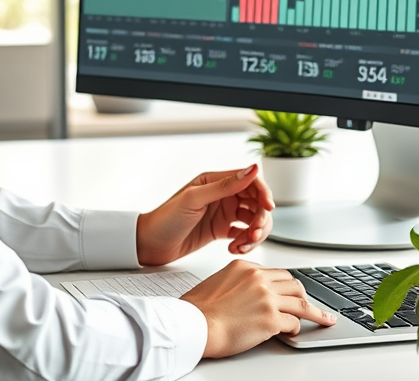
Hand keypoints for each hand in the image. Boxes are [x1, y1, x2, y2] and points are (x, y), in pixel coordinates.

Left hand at [136, 164, 273, 265]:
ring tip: (242, 245)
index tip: (268, 208)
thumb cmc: (166, 218)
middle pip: (256, 202)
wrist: (149, 244)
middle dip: (261, 219)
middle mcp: (223, 195)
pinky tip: (234, 249)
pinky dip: (244, 242)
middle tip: (254, 234)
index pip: (251, 181)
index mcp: (216, 181)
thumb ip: (225, 185)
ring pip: (253, 220)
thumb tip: (252, 169)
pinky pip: (243, 234)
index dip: (264, 193)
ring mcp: (223, 213)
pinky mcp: (222, 230)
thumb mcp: (195, 199)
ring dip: (254, 233)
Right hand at [180, 260, 336, 357]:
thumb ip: (238, 283)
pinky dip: (296, 328)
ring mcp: (267, 298)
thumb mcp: (218, 282)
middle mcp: (259, 279)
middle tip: (310, 305)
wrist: (194, 324)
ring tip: (324, 318)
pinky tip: (294, 332)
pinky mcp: (271, 319)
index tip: (291, 292)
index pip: (276, 273)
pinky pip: (294, 322)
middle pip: (293, 284)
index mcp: (245, 268)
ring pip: (301, 301)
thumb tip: (248, 294)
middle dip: (303, 296)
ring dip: (314, 312)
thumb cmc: (198, 310)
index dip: (285, 286)